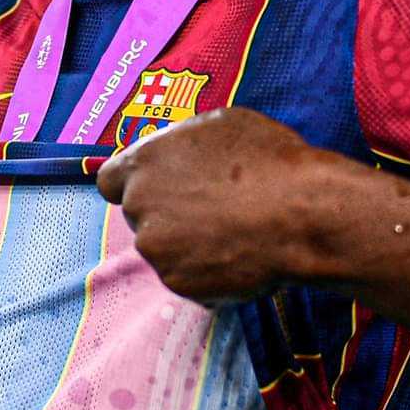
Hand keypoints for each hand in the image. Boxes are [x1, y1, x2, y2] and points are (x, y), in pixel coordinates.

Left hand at [97, 107, 326, 303]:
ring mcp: (157, 249)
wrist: (301, 213)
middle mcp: (140, 205)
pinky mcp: (179, 283)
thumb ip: (183, 144)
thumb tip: (178, 156)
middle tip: (209, 208)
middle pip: (139, 214)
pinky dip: (207, 271)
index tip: (157, 188)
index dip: (133, 184)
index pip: (109, 180)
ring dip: (187, 243)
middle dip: (166, 213)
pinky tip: (239, 254)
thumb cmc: (268, 160)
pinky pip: (188, 277)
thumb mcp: (221, 125)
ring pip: (164, 248)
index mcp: (144, 162)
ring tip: (232, 231)